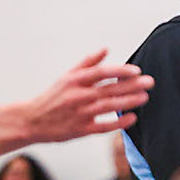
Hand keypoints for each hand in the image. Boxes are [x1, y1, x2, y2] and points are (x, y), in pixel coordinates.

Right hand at [24, 50, 154, 140]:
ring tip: (145, 97)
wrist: (30, 121)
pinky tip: (132, 117)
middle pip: (108, 89)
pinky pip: (103, 126)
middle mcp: (77, 96)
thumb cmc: (52, 97)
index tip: (136, 70)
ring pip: (108, 106)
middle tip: (149, 82)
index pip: (101, 72)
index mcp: (74, 81)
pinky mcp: (80, 130)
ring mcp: (79, 114)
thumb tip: (106, 49)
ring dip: (128, 102)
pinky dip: (118, 122)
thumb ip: (88, 63)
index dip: (120, 70)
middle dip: (131, 85)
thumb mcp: (66, 76)